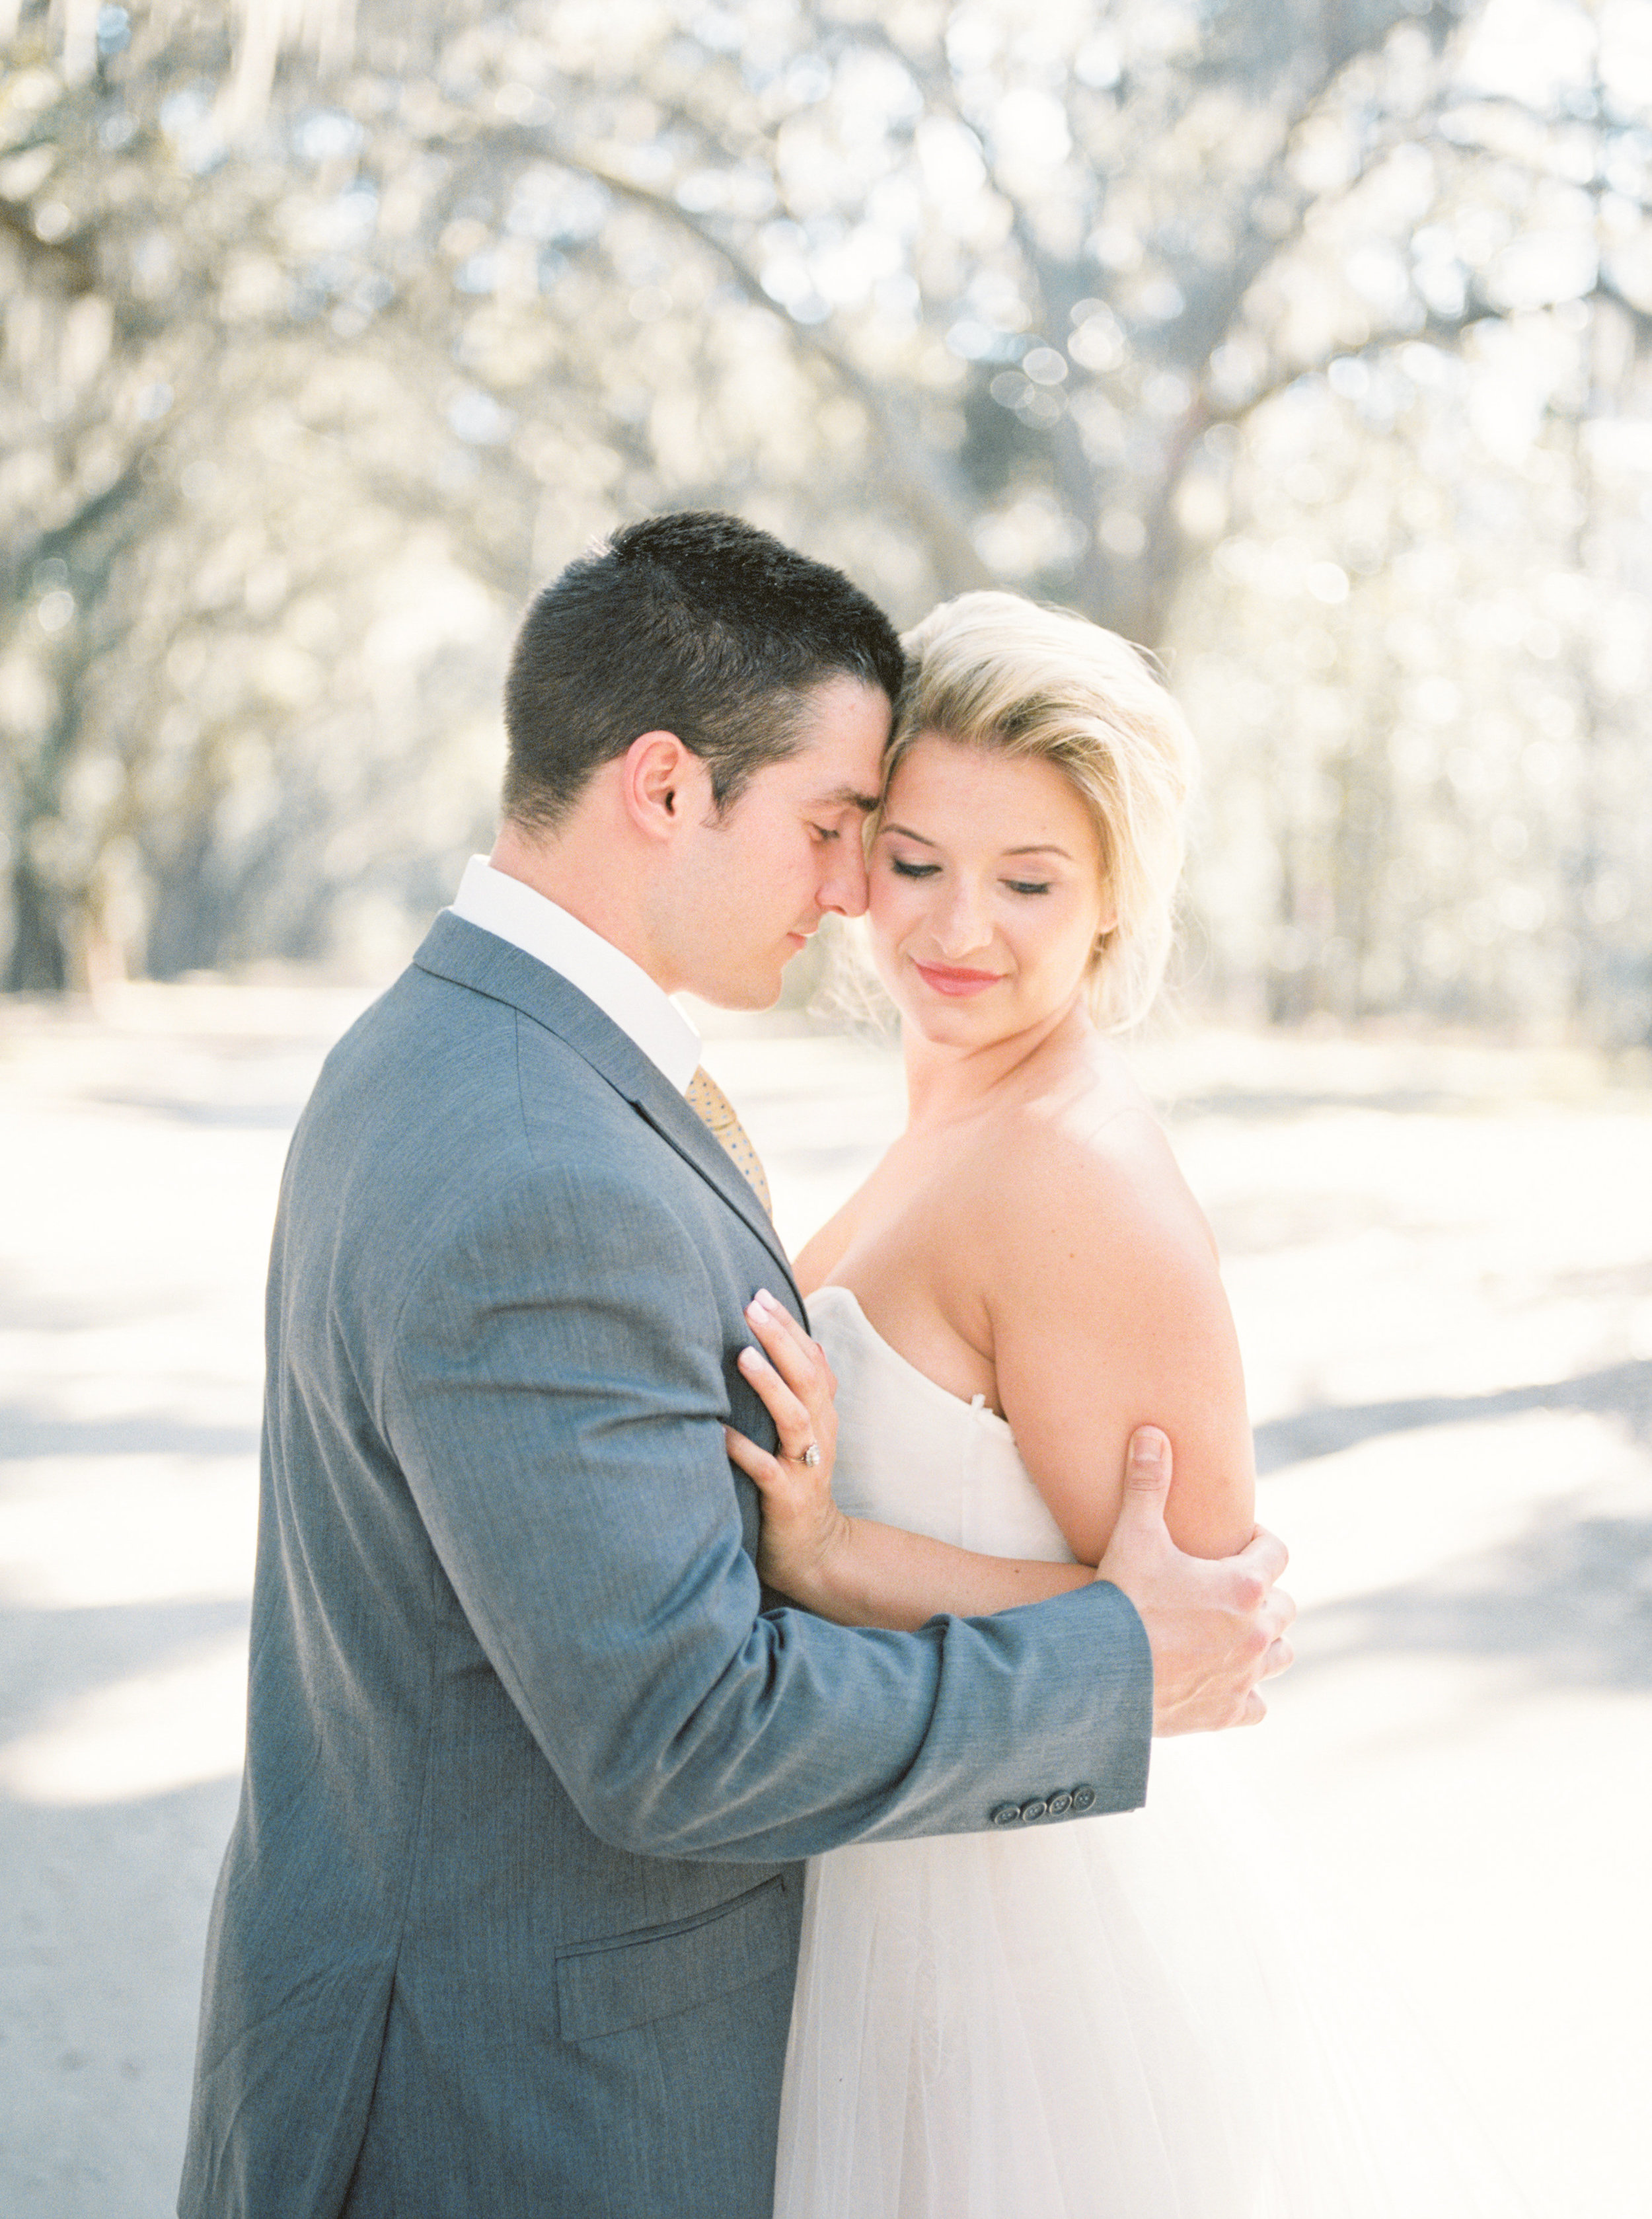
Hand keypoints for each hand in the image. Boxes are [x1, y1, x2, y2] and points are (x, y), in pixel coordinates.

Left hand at [723, 1290, 852, 1606]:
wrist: (814, 1549)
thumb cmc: (799, 1481)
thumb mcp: (809, 1433)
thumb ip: (805, 1390)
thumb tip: (805, 1340)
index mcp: (821, 1414)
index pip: (811, 1359)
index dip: (789, 1326)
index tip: (760, 1293)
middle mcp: (818, 1434)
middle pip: (807, 1378)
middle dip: (781, 1340)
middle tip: (751, 1307)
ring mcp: (804, 1466)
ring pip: (794, 1418)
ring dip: (770, 1385)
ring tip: (743, 1354)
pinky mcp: (786, 1498)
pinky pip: (765, 1470)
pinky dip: (743, 1450)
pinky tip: (718, 1432)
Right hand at [1095, 1428, 1295, 1734]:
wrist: (1100, 1674)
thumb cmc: (1122, 1600)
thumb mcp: (1135, 1535)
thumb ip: (1148, 1482)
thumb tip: (1152, 1431)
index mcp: (1246, 1585)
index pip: (1277, 1553)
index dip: (1259, 1543)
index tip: (1237, 1542)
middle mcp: (1257, 1632)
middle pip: (1284, 1606)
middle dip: (1263, 1594)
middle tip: (1229, 1587)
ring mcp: (1246, 1675)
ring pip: (1280, 1655)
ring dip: (1264, 1641)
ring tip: (1235, 1631)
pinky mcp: (1228, 1713)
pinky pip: (1259, 1704)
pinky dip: (1247, 1692)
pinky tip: (1224, 1681)